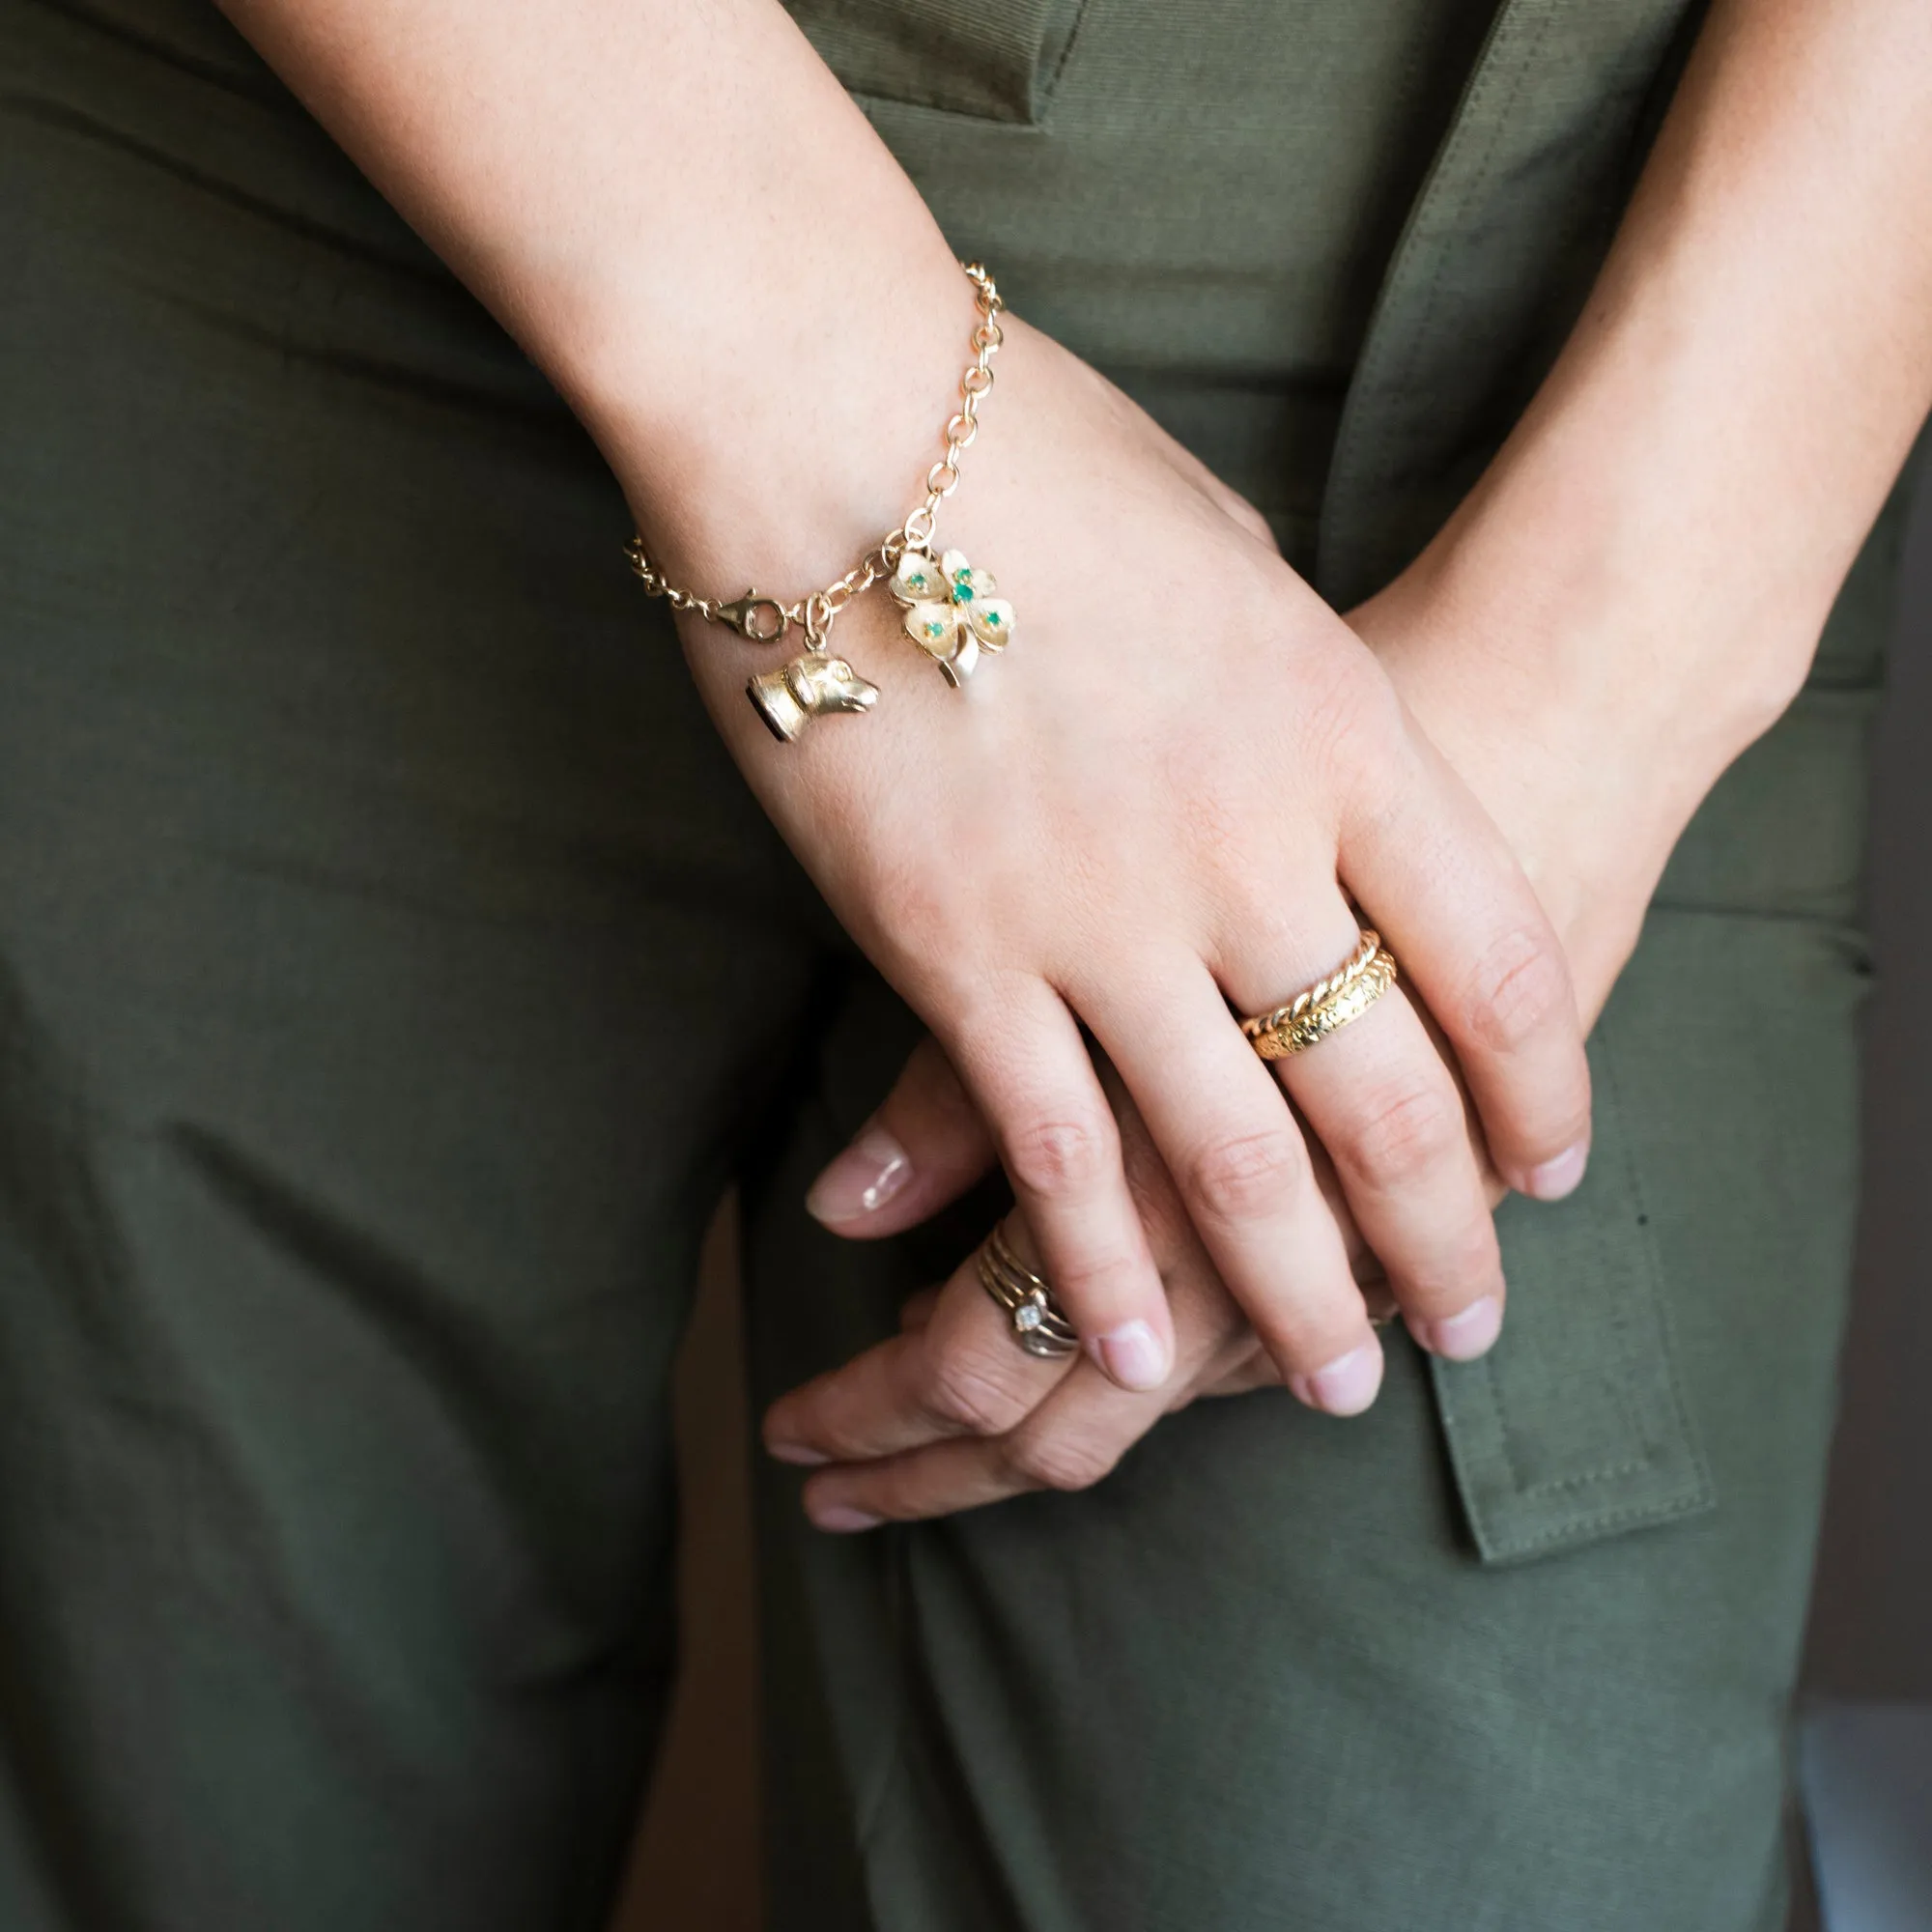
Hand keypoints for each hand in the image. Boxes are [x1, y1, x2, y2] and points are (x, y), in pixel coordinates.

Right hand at [689, 316, 1591, 1408]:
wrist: (835, 417)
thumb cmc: (1036, 454)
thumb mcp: (1232, 551)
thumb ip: (1289, 692)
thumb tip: (1307, 768)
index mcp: (1341, 726)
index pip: (1494, 956)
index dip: (1542, 1084)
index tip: (1552, 1162)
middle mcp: (1248, 841)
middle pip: (1387, 1089)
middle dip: (1441, 1232)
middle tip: (1466, 1322)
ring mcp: (1100, 909)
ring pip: (1231, 1154)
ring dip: (1290, 1287)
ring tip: (1329, 1376)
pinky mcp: (953, 950)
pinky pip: (1049, 1145)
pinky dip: (1095, 1261)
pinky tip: (1126, 1348)